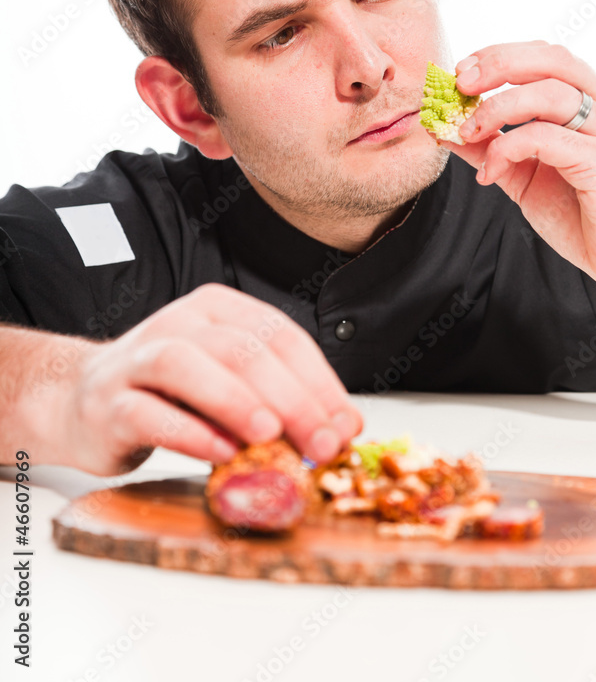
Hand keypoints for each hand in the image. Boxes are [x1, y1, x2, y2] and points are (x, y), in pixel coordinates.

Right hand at [60, 284, 362, 475]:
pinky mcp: (108, 403)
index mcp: (217, 310)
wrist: (83, 402)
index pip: (280, 336)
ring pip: (186, 365)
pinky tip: (221, 453)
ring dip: (234, 400)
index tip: (343, 426)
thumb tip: (344, 426)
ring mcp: (137, 360)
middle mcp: (177, 323)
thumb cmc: (171, 395)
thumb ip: (285, 398)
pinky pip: (148, 412)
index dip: (318, 381)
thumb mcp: (233, 386)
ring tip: (270, 434)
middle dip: (290, 398)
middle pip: (241, 349)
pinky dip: (188, 432)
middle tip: (321, 442)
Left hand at [437, 41, 595, 307]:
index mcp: (594, 104)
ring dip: (496, 108)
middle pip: (552, 60)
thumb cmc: (587, 218)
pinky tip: (491, 172)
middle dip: (498, 63)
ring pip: (549, 94)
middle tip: (460, 84)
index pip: (548, 57)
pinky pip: (546, 138)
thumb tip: (445, 129)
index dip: (502, 56)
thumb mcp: (526, 178)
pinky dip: (507, 148)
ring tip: (467, 133)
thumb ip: (492, 149)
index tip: (462, 74)